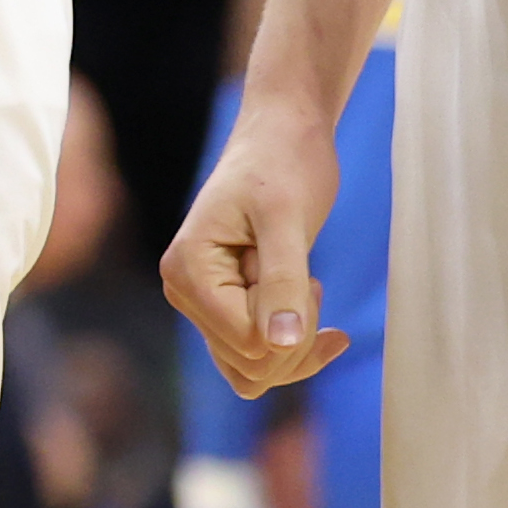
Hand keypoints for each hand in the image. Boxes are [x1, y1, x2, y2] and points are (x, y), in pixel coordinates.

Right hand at [161, 99, 347, 399]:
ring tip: (309, 289)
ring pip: (255, 370)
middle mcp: (184, 291)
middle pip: (252, 363)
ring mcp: (202, 302)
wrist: (282, 136)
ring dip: (297, 343)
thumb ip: (282, 281)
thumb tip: (278, 345)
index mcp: (187, 270)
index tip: (308, 277)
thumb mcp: (289, 220)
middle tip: (310, 280)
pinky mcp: (225, 305)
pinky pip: (256, 358)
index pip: (248, 341)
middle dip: (297, 335)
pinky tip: (324, 323)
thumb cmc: (284, 165)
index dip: (293, 324)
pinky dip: (295, 349)